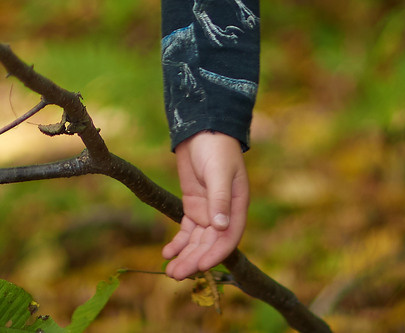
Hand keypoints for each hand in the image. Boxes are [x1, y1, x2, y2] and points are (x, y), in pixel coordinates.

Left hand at [162, 130, 248, 278]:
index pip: (228, 237)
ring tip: (170, 272)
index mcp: (237, 206)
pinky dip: (178, 243)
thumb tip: (221, 226)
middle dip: (195, 260)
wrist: (201, 130)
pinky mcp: (193, 207)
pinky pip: (187, 231)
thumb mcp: (219, 172)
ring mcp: (208, 211)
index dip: (216, 253)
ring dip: (185, 256)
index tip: (201, 266)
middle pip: (210, 244)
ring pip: (197, 241)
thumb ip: (220, 198)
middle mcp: (224, 213)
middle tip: (177, 274)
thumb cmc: (216, 148)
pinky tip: (167, 253)